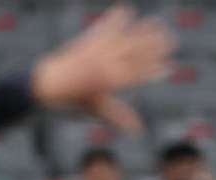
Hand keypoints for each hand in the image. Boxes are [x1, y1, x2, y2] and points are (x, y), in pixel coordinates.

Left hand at [31, 5, 173, 130]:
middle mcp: (106, 63)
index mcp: (110, 82)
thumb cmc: (70, 102)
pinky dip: (114, 19)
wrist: (44, 86)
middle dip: (154, 47)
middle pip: (136, 53)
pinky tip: (125, 10)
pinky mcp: (87, 41)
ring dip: (142, 30)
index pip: (138, 75)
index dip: (154, 72)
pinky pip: (104, 28)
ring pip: (125, 38)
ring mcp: (97, 50)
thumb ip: (118, 116)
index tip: (169, 68)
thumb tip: (138, 131)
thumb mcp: (95, 110)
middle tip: (171, 40)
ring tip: (158, 22)